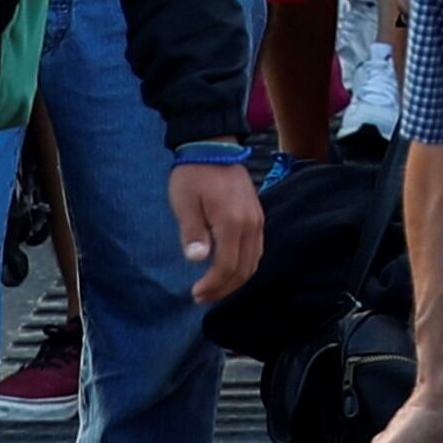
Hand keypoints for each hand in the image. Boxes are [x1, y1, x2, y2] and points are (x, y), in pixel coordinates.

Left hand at [172, 158, 264, 305]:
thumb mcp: (185, 204)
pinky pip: (256, 248)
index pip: (227, 266)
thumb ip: (193, 233)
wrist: (212, 146)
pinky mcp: (257, 215)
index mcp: (232, 222)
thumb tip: (198, 260)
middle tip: (203, 296)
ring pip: (254, 261)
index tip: (196, 294)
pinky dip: (244, 265)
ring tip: (215, 287)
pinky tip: (228, 267)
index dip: (213, 285)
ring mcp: (257, 219)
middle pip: (245, 269)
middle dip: (225, 288)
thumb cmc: (193, 175)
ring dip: (236, 279)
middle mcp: (251, 224)